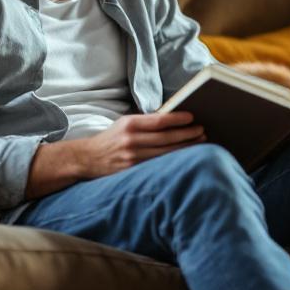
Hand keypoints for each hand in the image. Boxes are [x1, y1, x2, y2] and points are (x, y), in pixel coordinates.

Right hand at [77, 112, 205, 177]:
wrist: (88, 159)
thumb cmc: (111, 138)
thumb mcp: (124, 123)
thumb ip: (145, 122)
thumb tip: (172, 119)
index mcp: (130, 124)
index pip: (159, 120)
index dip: (178, 119)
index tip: (192, 117)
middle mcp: (132, 140)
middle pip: (166, 138)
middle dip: (187, 134)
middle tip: (202, 130)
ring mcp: (133, 157)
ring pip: (166, 153)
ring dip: (186, 147)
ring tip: (200, 142)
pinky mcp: (134, 171)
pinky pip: (159, 165)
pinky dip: (174, 160)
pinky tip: (186, 157)